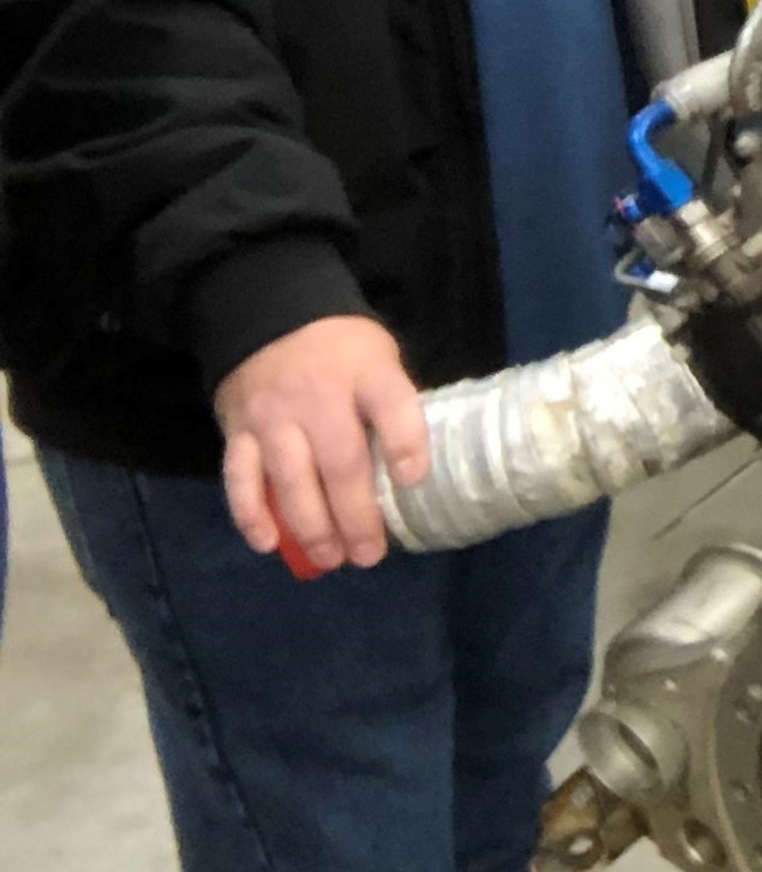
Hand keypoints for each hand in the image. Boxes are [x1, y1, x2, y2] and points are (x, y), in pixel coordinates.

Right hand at [212, 314, 427, 571]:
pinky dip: (250, 514)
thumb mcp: (379, 357)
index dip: (406, 442)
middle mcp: (317, 396)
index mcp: (366, 372)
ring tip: (331, 558)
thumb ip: (393, 403)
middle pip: (341, 461)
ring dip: (311, 525)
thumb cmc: (340, 348)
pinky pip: (240, 478)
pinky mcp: (237, 431)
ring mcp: (273, 416)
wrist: (269, 313)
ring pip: (291, 478)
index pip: (392, 404)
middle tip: (370, 555)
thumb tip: (412, 465)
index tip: (414, 479)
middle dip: (356, 514)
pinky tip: (269, 544)